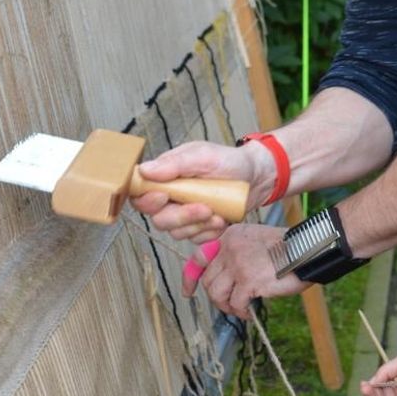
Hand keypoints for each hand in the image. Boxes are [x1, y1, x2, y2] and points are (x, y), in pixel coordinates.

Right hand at [131, 140, 264, 242]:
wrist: (255, 177)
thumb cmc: (228, 161)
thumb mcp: (203, 155)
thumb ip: (174, 163)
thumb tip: (144, 170)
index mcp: (165, 177)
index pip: (141, 195)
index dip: (147, 201)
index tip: (164, 197)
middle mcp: (171, 198)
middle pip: (159, 219)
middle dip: (181, 217)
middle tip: (204, 208)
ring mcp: (184, 214)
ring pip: (177, 232)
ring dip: (198, 225)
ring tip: (218, 213)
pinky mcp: (199, 227)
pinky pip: (196, 239)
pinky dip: (209, 232)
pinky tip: (221, 220)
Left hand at [197, 223, 305, 316]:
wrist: (307, 250)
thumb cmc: (287, 249)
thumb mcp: (255, 241)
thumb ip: (236, 253)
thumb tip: (223, 279)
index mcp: (230, 236)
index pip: (199, 256)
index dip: (190, 277)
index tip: (187, 292)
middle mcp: (230, 247)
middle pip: (208, 280)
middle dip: (216, 297)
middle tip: (230, 304)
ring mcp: (238, 264)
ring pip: (217, 294)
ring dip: (227, 307)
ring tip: (240, 309)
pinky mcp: (248, 280)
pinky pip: (235, 303)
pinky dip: (241, 312)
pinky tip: (250, 311)